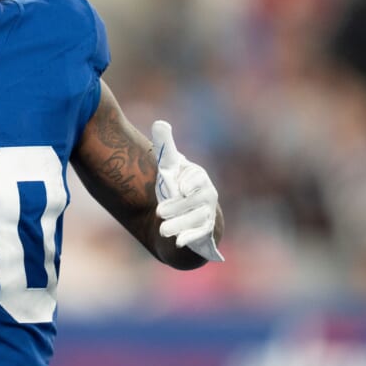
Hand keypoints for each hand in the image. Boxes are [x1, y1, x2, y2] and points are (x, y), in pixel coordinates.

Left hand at [152, 120, 223, 261]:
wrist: (186, 208)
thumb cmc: (176, 182)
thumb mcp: (170, 165)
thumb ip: (166, 146)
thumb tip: (159, 123)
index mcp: (198, 177)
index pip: (198, 178)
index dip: (189, 182)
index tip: (179, 188)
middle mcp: (206, 194)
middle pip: (194, 201)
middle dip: (177, 206)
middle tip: (159, 212)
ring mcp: (206, 212)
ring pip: (195, 218)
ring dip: (180, 224)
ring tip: (162, 230)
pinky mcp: (204, 229)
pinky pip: (200, 233)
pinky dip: (190, 238)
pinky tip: (178, 243)